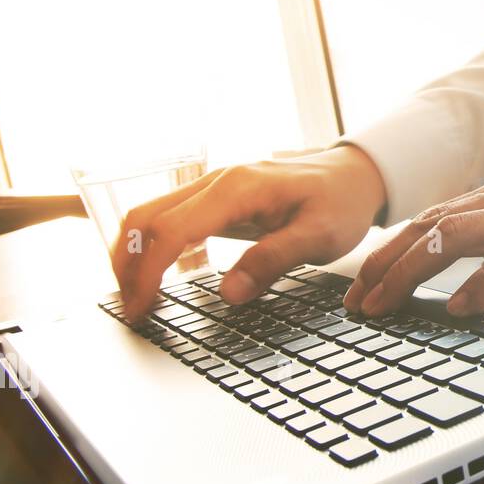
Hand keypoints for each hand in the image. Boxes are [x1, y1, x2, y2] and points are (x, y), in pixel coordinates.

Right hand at [113, 145, 384, 316]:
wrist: (356, 174)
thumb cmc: (341, 202)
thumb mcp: (320, 236)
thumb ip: (274, 260)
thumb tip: (228, 294)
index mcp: (236, 189)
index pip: (170, 229)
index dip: (147, 272)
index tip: (140, 308)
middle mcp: (216, 182)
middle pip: (147, 218)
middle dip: (128, 265)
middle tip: (131, 310)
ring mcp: (213, 188)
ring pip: (152, 215)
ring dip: (135, 255)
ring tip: (137, 298)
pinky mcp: (217, 199)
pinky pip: (171, 218)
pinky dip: (154, 246)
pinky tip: (157, 277)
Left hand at [343, 160, 483, 318]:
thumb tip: (466, 266)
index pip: (433, 217)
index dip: (392, 251)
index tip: (364, 284)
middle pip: (430, 224)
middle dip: (385, 264)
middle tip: (357, 303)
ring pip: (456, 235)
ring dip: (413, 272)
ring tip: (386, 305)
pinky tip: (462, 308)